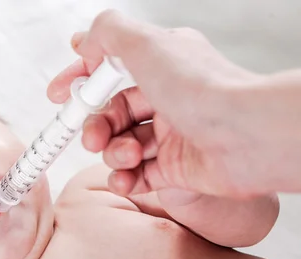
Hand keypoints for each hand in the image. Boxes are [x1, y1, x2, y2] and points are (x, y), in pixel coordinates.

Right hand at [48, 10, 300, 197]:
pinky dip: (126, 178)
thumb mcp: (146, 44)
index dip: (80, 80)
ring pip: (122, 145)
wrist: (247, 137)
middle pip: (112, 113)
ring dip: (112, 153)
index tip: (58, 94)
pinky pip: (138, 175)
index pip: (110, 70)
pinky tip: (126, 179)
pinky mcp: (177, 169)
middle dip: (95, 126)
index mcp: (162, 64)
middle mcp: (168, 98)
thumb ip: (108, 32)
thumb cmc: (203, 89)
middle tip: (90, 136)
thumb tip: (85, 41)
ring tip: (124, 156)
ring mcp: (173, 134)